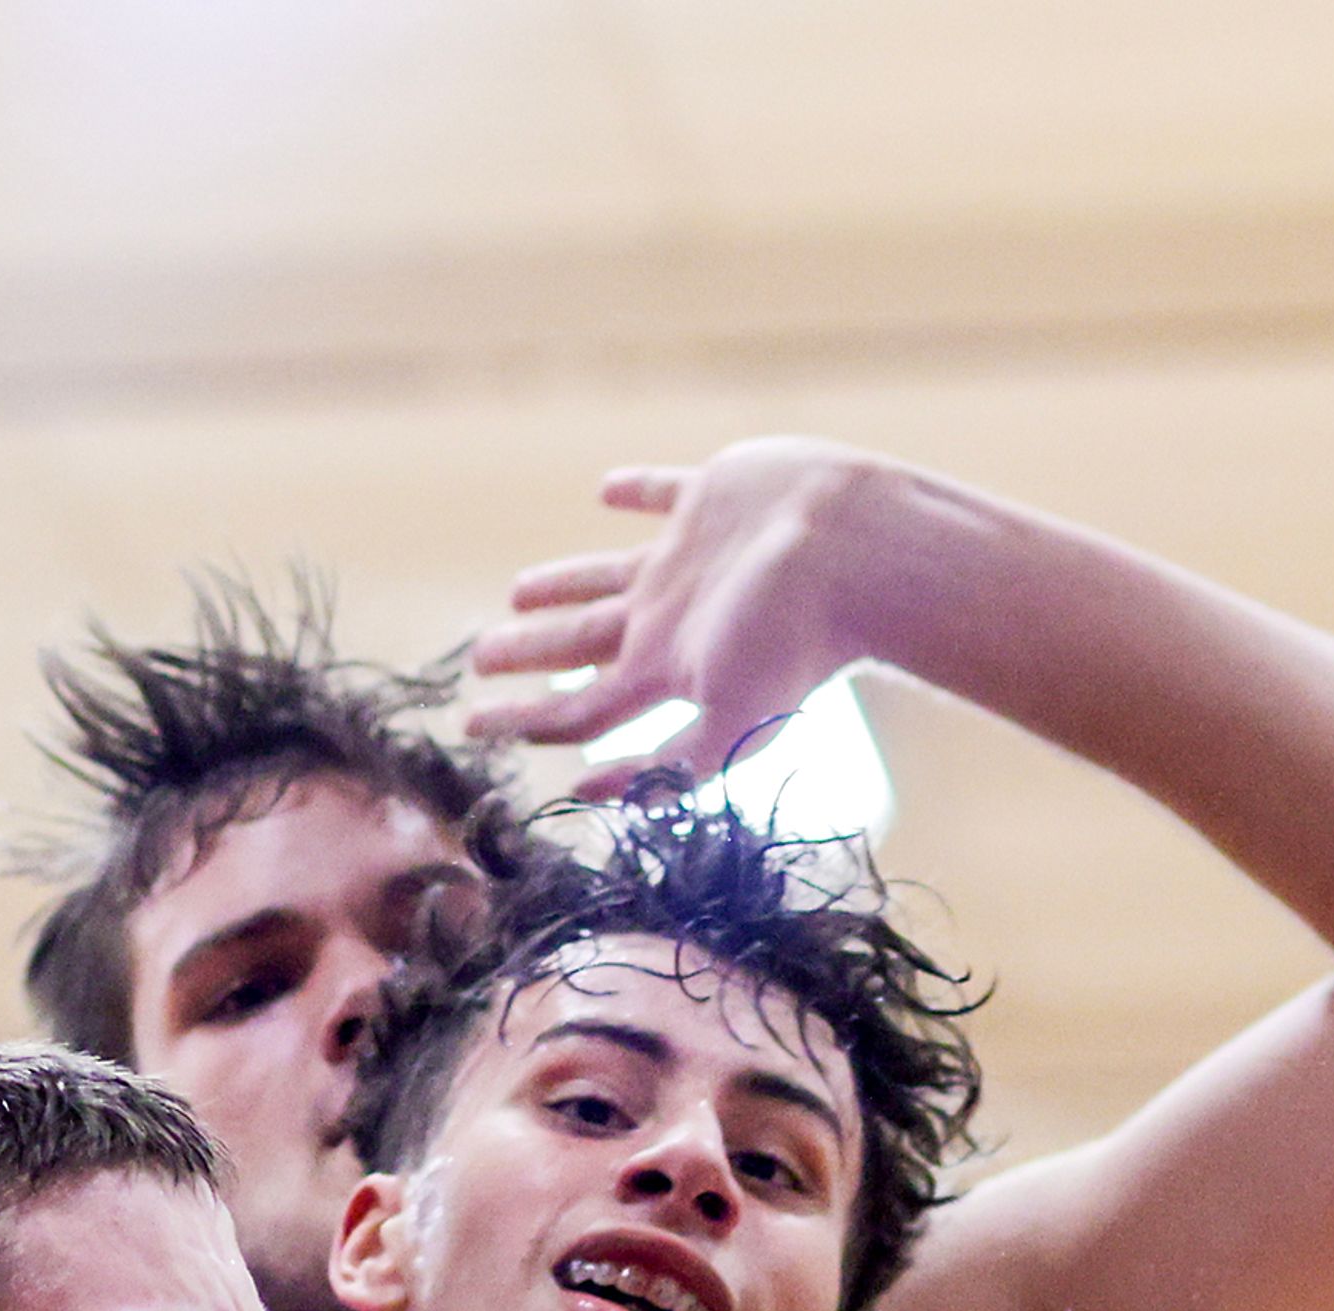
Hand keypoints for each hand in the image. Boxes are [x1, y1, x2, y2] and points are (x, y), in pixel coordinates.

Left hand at [463, 439, 919, 792]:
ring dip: (563, 584)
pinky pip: (661, 493)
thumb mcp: (727, 725)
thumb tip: (589, 797)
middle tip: (480, 657)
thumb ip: (667, 771)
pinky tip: (609, 489)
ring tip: (519, 591)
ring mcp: (692, 560)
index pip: (578, 707)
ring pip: (606, 575)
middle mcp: (672, 618)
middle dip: (528, 651)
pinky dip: (634, 492)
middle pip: (581, 642)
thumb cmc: (795, 641)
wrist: (861, 553)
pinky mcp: (716, 498)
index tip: (473, 724)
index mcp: (668, 670)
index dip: (523, 719)